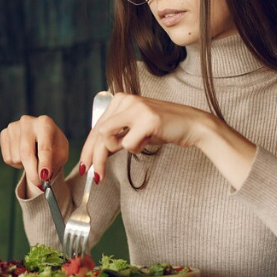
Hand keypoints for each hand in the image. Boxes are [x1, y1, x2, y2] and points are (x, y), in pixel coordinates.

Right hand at [0, 115, 68, 190]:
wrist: (41, 136)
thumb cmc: (53, 145)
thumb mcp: (61, 153)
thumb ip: (54, 163)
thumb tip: (42, 176)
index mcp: (45, 123)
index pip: (44, 147)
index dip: (44, 163)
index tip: (44, 176)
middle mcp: (27, 121)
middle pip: (26, 153)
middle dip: (32, 172)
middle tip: (39, 183)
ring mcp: (14, 127)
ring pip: (16, 158)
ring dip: (26, 166)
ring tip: (33, 158)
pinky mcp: (4, 133)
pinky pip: (8, 158)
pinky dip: (17, 164)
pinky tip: (23, 155)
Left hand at [79, 93, 211, 182]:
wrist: (192, 124)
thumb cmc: (162, 128)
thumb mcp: (134, 130)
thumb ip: (116, 136)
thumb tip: (95, 153)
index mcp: (120, 100)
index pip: (96, 127)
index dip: (88, 149)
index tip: (85, 166)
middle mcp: (125, 100)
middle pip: (98, 134)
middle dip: (95, 158)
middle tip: (97, 177)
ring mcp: (136, 107)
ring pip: (108, 137)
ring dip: (119, 149)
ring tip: (138, 145)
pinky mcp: (147, 119)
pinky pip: (129, 144)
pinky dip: (137, 148)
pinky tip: (149, 140)